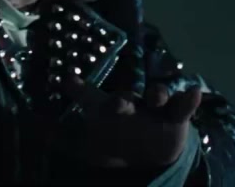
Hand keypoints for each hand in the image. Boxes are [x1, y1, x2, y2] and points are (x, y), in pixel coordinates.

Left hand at [59, 77, 202, 171]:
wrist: (148, 152)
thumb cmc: (116, 138)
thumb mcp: (89, 137)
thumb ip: (65, 125)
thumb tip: (41, 108)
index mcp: (109, 107)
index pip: (93, 97)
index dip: (80, 91)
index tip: (68, 81)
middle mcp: (132, 103)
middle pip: (126, 98)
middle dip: (123, 100)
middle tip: (117, 103)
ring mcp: (155, 109)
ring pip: (157, 96)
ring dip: (157, 93)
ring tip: (157, 95)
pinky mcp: (175, 118)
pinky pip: (182, 107)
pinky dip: (188, 99)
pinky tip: (193, 93)